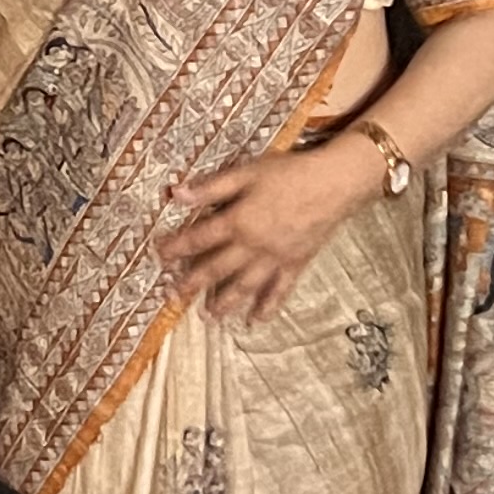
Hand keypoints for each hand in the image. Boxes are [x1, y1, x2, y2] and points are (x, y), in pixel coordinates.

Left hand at [161, 144, 372, 321]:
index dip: (176, 248)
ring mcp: (275, 259)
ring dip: (225, 303)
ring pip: (245, 286)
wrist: (334, 184)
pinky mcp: (296, 264)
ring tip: (208, 318)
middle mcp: (253, 247)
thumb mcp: (246, 172)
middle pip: (217, 269)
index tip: (158, 256)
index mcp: (238, 221)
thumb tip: (176, 193)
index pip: (199, 239)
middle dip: (193, 284)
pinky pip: (279, 291)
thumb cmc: (289, 173)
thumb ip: (212, 187)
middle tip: (173, 298)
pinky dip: (268, 307)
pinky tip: (257, 320)